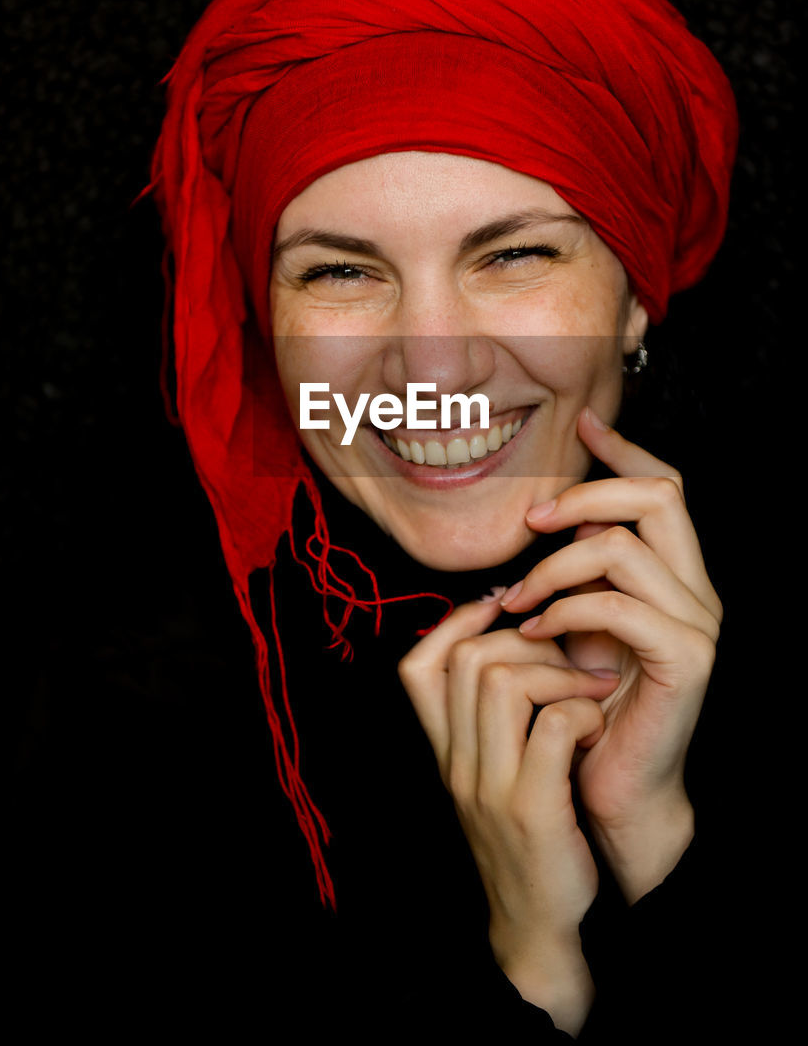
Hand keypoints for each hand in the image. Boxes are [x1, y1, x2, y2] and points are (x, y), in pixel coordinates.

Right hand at [398, 594, 618, 1034]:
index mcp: (445, 753)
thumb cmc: (529, 841)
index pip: (416, 666)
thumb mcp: (492, 777)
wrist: (538, 931)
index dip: (456, 623)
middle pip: (468, 660)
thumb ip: (490, 720)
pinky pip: (554, 724)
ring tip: (592, 690)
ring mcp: (489, 786)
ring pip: (504, 680)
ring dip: (560, 672)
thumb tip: (509, 639)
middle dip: (527, 642)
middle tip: (571, 658)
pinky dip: (583, 710)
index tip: (503, 610)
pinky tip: (599, 725)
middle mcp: (456, 764)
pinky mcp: (531, 809)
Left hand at [501, 407, 721, 902]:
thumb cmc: (585, 707)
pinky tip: (535, 629)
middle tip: (534, 519)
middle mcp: (697, 590)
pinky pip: (619, 607)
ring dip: (558, 564)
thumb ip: (578, 571)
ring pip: (626, 547)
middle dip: (590, 490)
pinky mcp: (685, 661)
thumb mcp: (575, 624)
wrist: (614, 791)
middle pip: (660, 496)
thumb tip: (553, 512)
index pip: (665, 487)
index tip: (582, 425)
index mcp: (674, 575)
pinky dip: (566, 609)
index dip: (626, 451)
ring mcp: (698, 624)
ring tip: (518, 597)